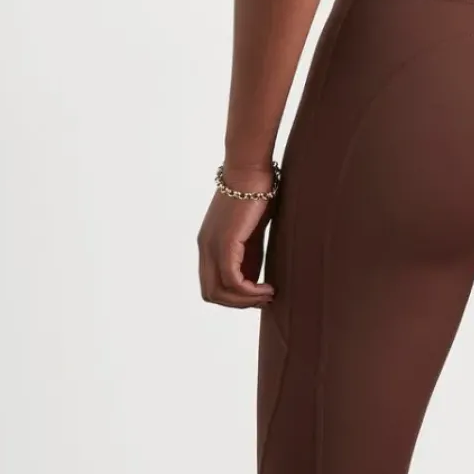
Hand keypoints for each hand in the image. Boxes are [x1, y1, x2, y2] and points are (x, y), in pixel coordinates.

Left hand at [197, 168, 276, 308]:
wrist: (251, 170)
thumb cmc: (256, 196)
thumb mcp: (251, 235)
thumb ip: (249, 258)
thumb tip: (254, 283)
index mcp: (207, 246)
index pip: (211, 285)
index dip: (234, 298)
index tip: (258, 296)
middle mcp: (204, 248)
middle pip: (211, 294)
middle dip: (238, 304)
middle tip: (263, 300)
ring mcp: (211, 246)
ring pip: (219, 291)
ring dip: (246, 300)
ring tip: (268, 295)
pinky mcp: (224, 242)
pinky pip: (232, 280)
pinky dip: (250, 290)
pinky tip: (267, 288)